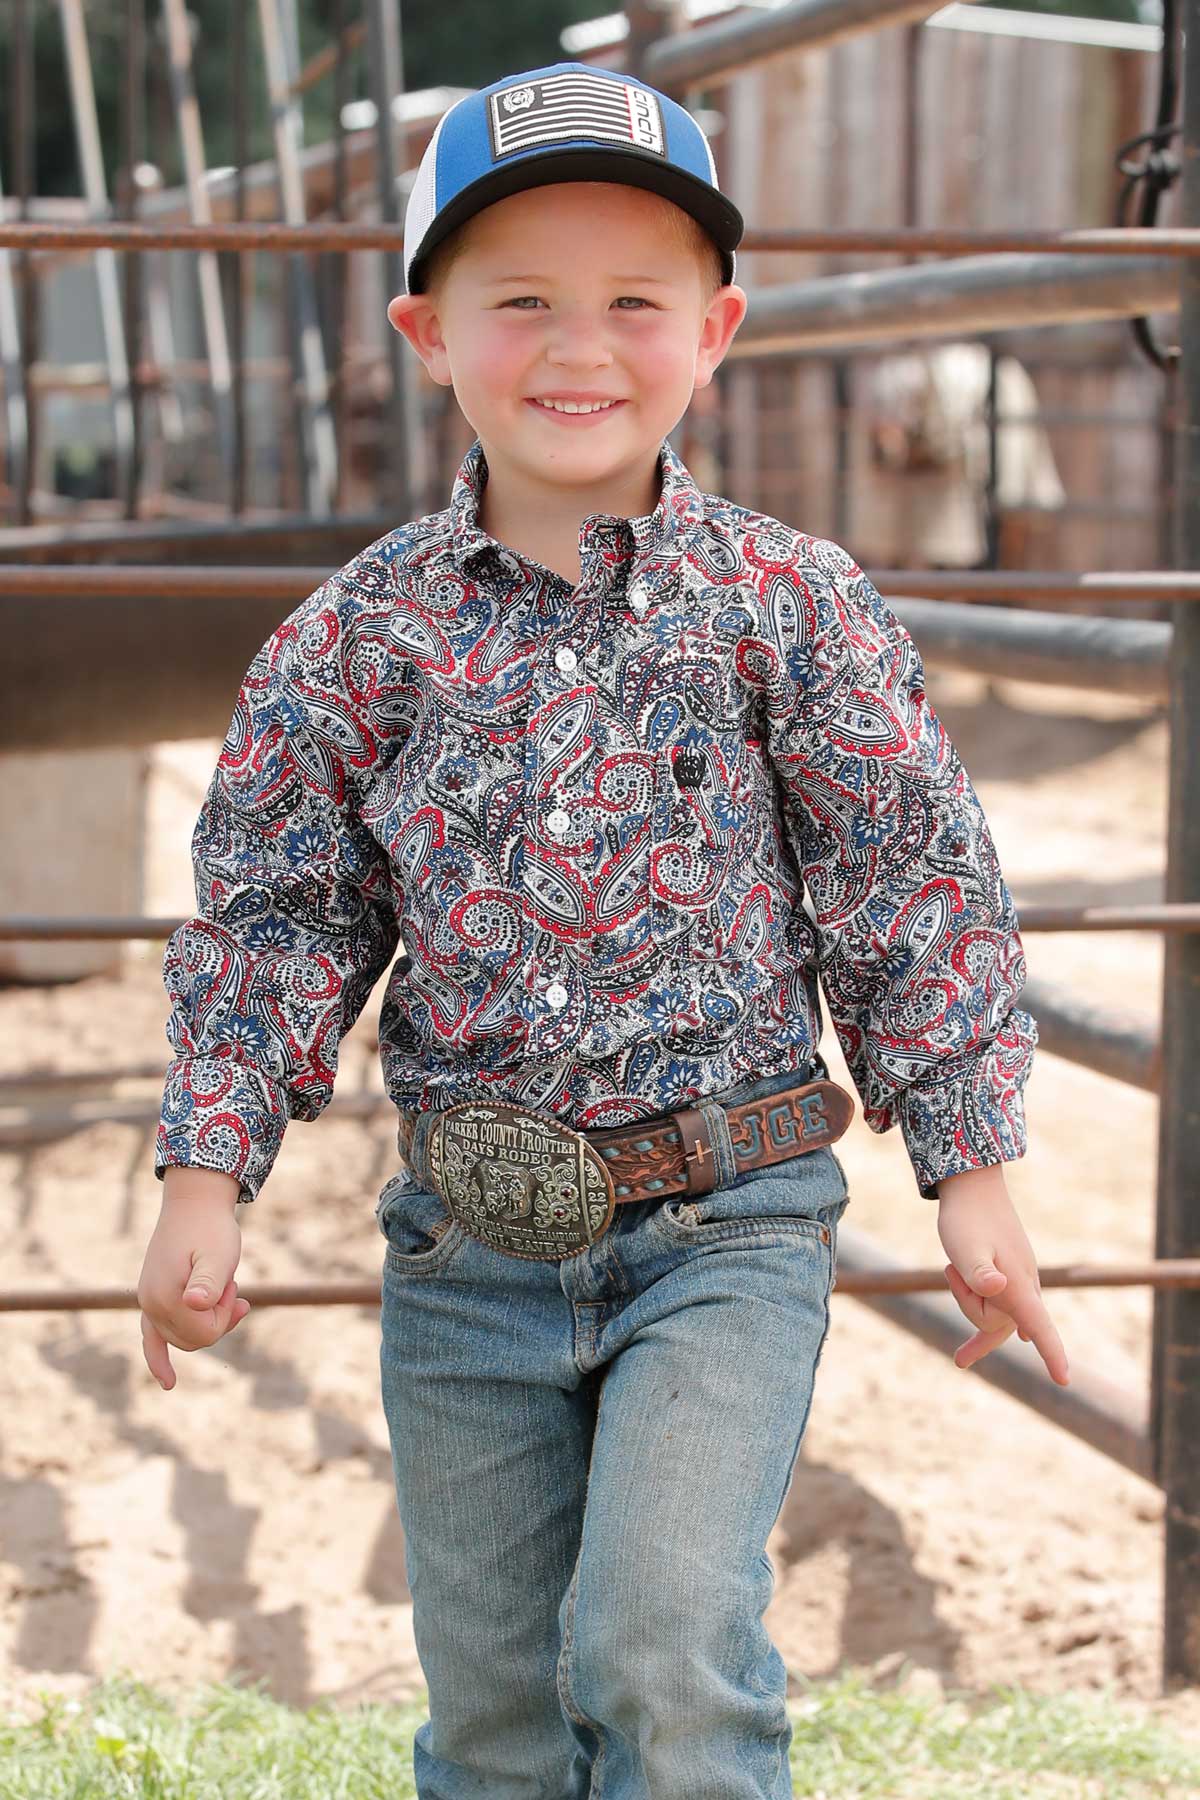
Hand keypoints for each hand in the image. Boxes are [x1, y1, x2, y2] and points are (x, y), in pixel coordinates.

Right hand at [137, 1168, 250, 1390]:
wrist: (195, 1203)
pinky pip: (151, 1338)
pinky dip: (158, 1359)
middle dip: (219, 1318)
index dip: (226, 1316)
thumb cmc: (212, 1229)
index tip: (232, 1285)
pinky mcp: (152, 1298)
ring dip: (208, 1320)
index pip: (204, 1336)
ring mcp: (148, 1302)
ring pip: (184, 1338)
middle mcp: (149, 1304)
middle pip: (195, 1341)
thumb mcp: (220, 1254)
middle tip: (230, 1283)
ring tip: (223, 1288)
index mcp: (165, 1298)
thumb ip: (210, 1281)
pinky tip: (169, 1382)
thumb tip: (195, 1303)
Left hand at [936, 1164, 1069, 1385]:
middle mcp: (1024, 1285)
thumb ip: (979, 1272)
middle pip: (996, 1325)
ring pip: (991, 1313)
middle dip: (968, 1309)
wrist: (972, 1185)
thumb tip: (999, 1288)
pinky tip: (1018, 1336)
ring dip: (966, 1299)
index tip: (1063, 1381)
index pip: (1041, 1327)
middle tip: (949, 1269)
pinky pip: (996, 1305)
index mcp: (1018, 1285)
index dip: (1052, 1355)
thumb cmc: (966, 1219)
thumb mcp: (965, 1247)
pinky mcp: (1009, 1273)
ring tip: (951, 1265)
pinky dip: (986, 1314)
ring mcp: (1018, 1280)